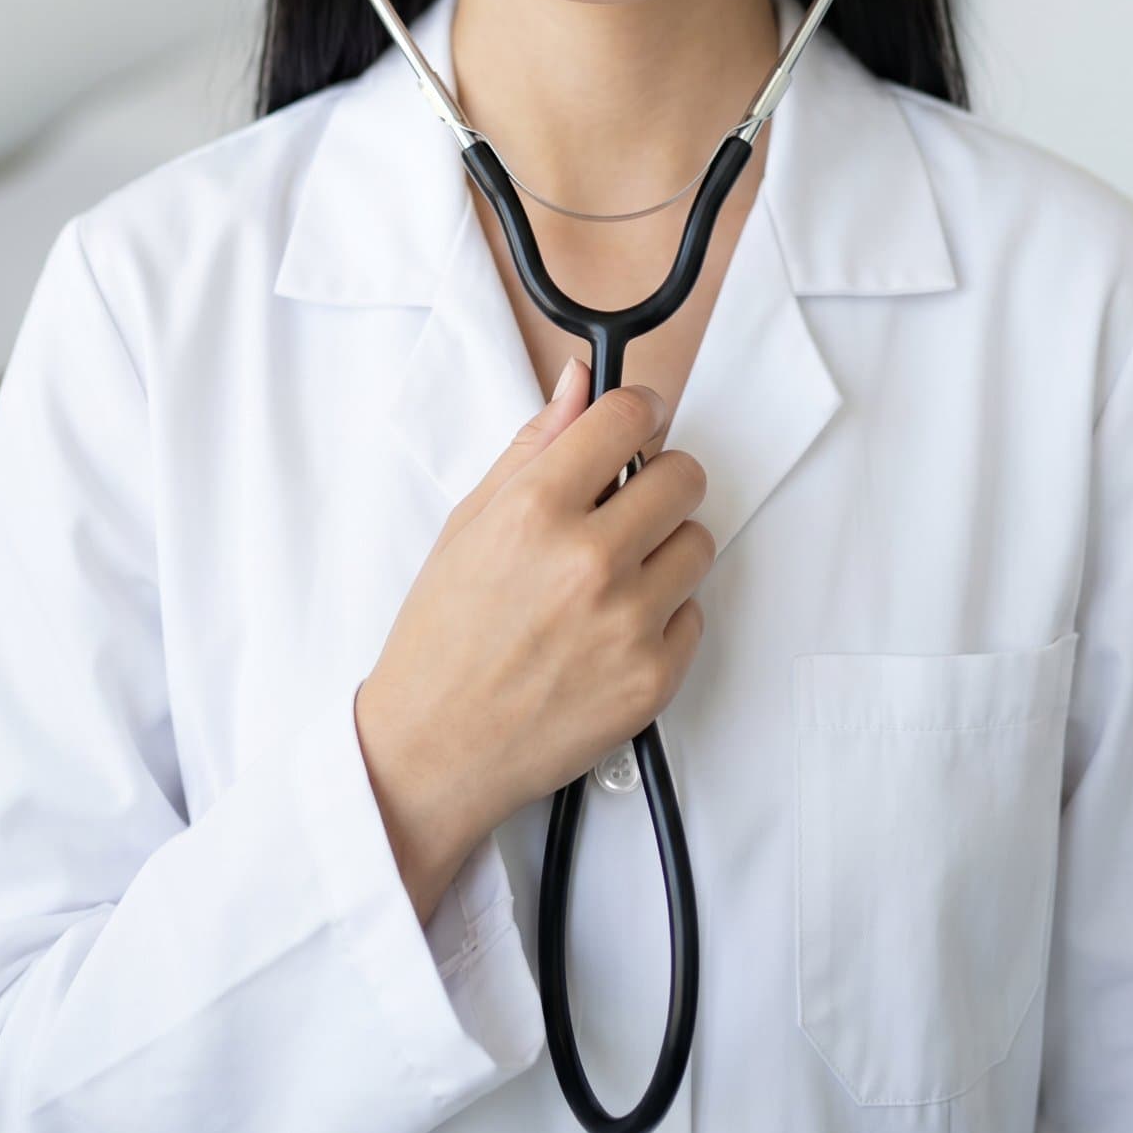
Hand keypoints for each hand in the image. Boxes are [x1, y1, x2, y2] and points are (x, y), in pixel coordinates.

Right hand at [354, 360, 711, 920]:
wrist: (434, 749)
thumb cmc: (442, 638)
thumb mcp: (470, 523)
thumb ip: (533, 446)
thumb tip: (578, 384)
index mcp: (536, 510)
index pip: (629, 416)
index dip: (637, 410)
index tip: (636, 420)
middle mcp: (589, 561)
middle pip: (683, 475)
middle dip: (656, 480)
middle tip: (623, 506)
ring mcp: (628, 623)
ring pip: (698, 542)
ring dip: (664, 548)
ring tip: (612, 576)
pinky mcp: (654, 678)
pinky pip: (694, 614)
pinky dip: (662, 617)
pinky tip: (611, 630)